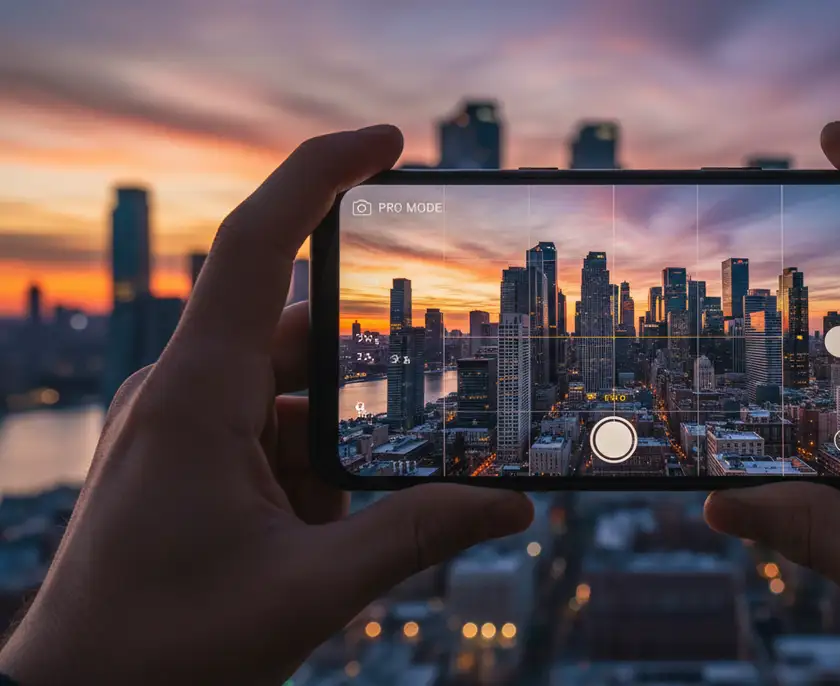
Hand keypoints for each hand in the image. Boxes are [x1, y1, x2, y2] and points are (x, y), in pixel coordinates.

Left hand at [0, 126, 532, 684]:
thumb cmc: (162, 652)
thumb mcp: (309, 590)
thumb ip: (419, 534)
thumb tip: (512, 503)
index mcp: (198, 396)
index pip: (260, 245)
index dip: (323, 172)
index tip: (388, 141)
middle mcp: (184, 394)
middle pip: (299, 341)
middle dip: (362, 396)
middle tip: (415, 444)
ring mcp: (181, 429)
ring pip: (291, 405)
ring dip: (335, 463)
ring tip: (339, 541)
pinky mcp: (186, 465)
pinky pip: (269, 445)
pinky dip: (310, 485)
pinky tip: (316, 551)